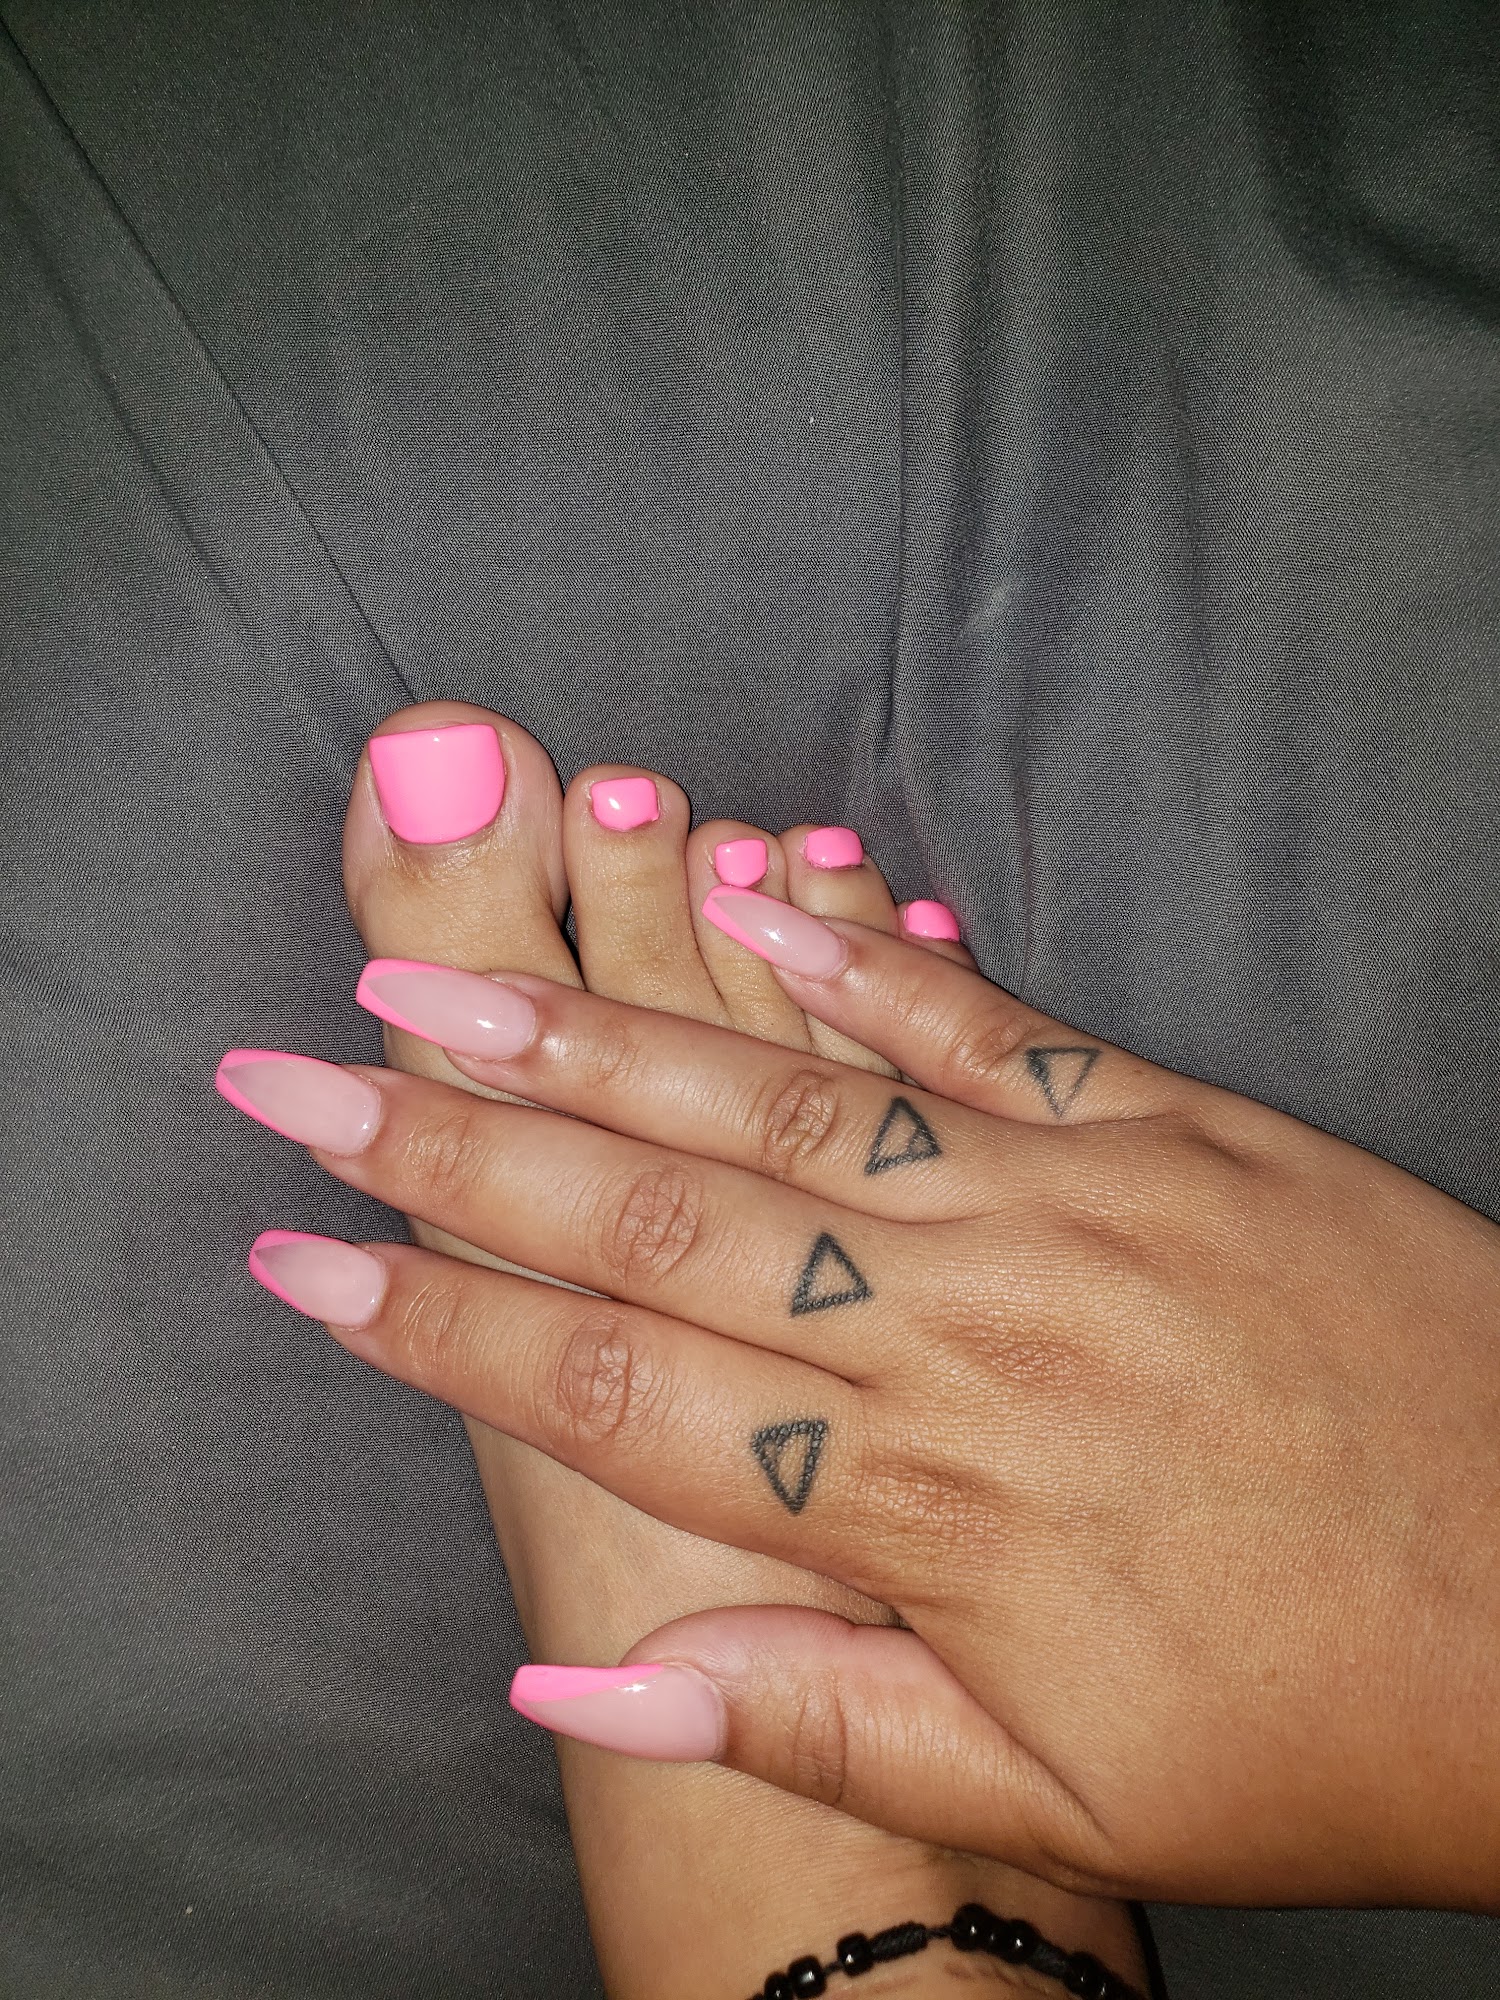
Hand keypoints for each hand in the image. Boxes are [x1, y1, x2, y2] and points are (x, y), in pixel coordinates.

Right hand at [230, 896, 1499, 1910]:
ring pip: (778, 1108)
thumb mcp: (1063, 1795)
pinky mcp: (1174, 1125)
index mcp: (921, 1503)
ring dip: (594, 1035)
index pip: (611, 1393)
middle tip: (288, 1069)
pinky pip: (983, 1024)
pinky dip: (850, 959)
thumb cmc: (1324, 1730)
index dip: (433, 1325)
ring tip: (441, 977)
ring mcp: (1070, 1203)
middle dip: (445, 1142)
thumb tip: (573, 1683)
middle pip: (650, 1221)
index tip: (296, 1257)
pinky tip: (732, 892)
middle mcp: (965, 1325)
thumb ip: (806, 1716)